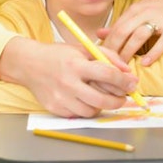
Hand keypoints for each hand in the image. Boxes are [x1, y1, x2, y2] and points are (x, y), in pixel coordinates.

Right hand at [0, 37, 137, 117]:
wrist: (29, 64)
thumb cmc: (60, 55)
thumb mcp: (84, 48)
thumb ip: (108, 56)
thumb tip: (127, 72)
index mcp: (76, 64)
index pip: (106, 74)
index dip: (123, 81)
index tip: (133, 84)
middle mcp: (67, 83)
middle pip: (101, 99)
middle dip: (119, 100)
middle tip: (124, 97)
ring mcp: (60, 98)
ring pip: (91, 110)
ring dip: (102, 105)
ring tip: (103, 96)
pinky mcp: (54, 108)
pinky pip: (78, 114)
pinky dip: (87, 108)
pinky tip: (86, 99)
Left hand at [99, 0, 162, 63]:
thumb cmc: (161, 8)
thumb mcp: (140, 11)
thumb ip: (122, 23)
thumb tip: (100, 33)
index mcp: (136, 9)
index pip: (116, 27)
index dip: (107, 43)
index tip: (102, 57)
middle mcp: (146, 12)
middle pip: (123, 31)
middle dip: (114, 49)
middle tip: (110, 64)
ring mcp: (160, 19)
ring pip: (139, 35)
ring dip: (129, 52)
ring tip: (124, 66)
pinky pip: (161, 42)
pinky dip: (153, 53)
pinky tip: (145, 63)